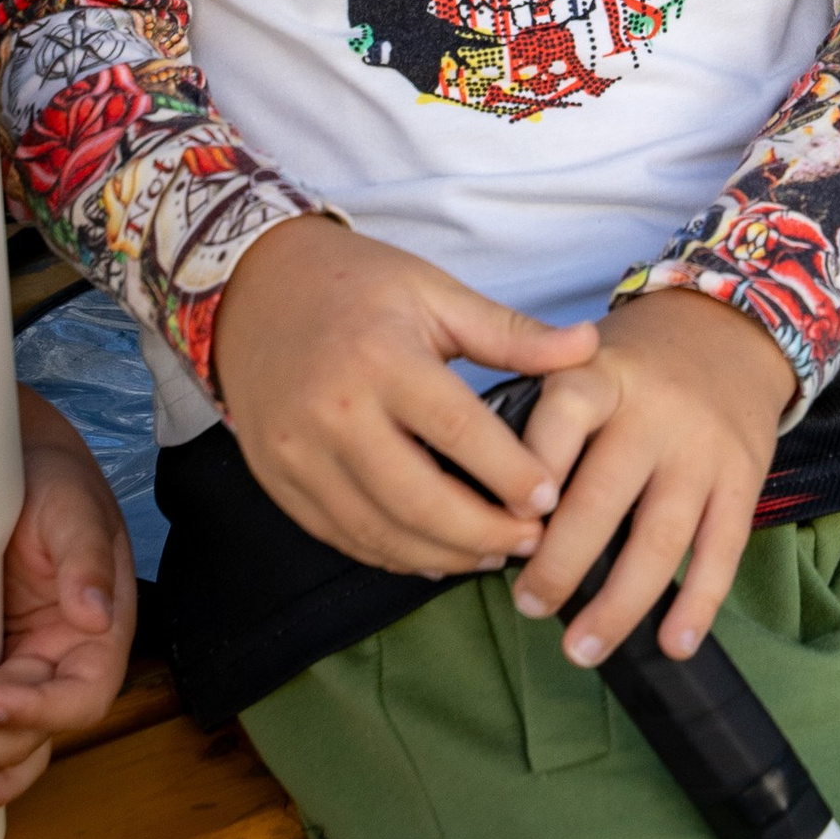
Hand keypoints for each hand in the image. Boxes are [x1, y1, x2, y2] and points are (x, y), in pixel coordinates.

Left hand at [0, 391, 136, 812]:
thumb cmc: (58, 486)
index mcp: (101, 636)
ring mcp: (25, 674)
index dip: (34, 712)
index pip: (80, 698)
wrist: (20, 471)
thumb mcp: (77, 511)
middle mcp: (65, 666)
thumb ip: (89, 558)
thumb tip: (96, 615)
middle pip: (26, 733)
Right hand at [211, 213, 598, 576]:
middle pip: (418, 499)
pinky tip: (432, 554)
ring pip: (378, 530)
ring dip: (441, 555)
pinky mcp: (277, 480)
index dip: (511, 474)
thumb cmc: (356, 283)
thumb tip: (587, 347)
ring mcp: (298, 454)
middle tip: (532, 544)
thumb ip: (510, 332)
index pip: (459, 432)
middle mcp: (334, 413)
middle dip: (482, 532)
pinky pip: (341, 535)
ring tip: (491, 555)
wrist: (253, 289)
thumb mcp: (435, 291)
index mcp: (383, 358)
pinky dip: (391, 554)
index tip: (552, 500)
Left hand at [510, 285, 793, 669]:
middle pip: (603, 496)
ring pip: (660, 537)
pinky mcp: (744, 477)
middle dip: (560, 564)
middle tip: (527, 606)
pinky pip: (722, 550)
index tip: (502, 526)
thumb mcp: (581, 361)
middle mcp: (655, 410)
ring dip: (619, 604)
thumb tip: (483, 506)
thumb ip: (539, 419)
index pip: (561, 417)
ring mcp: (703, 448)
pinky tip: (672, 645)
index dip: (530, 472)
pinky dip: (697, 604)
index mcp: (601, 375)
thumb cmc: (632, 368)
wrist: (729, 330)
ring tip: (580, 649)